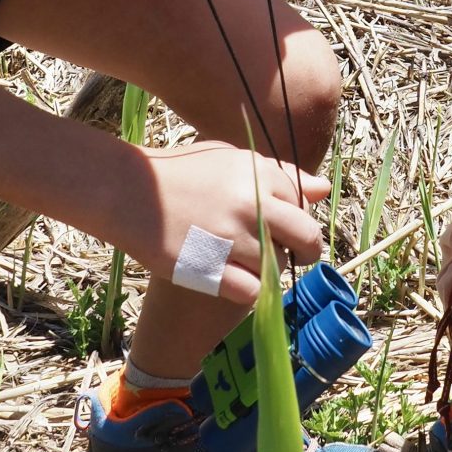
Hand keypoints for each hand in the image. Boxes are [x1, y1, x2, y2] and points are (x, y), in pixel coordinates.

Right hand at [119, 141, 327, 310]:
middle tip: (293, 256)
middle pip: (307, 239)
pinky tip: (234, 282)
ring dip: (270, 270)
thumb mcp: (232, 159)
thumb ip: (279, 173)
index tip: (280, 226)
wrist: (128, 192)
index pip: (304, 205)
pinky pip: (253, 293)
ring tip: (246, 262)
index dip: (295, 219)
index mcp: (259, 174)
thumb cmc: (182, 173)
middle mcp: (251, 205)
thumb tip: (323, 190)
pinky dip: (250, 292)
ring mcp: (232, 240)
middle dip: (306, 252)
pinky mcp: (210, 270)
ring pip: (279, 268)